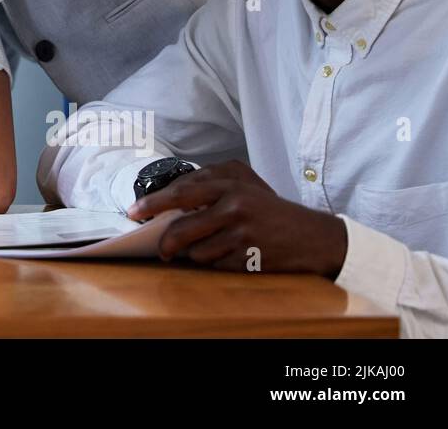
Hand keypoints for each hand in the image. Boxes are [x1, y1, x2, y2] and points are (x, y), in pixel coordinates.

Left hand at [127, 160, 347, 275]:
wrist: (314, 235)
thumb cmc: (271, 210)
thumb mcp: (244, 186)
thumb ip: (209, 188)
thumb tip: (169, 203)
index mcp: (229, 183)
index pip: (180, 193)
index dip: (152, 204)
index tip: (134, 212)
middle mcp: (234, 205)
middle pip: (182, 228)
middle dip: (164, 242)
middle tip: (159, 248)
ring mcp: (241, 232)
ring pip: (196, 251)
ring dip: (195, 254)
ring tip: (212, 247)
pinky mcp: (249, 256)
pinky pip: (215, 265)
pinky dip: (215, 263)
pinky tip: (230, 255)